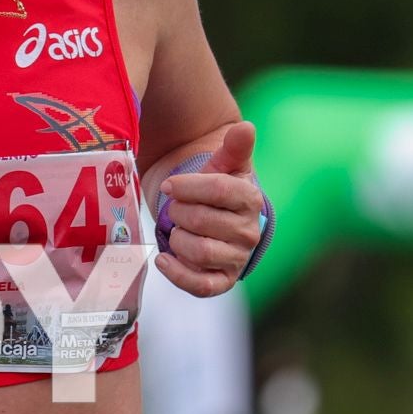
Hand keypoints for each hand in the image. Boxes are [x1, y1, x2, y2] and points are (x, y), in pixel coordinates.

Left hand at [154, 121, 263, 297]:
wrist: (213, 217)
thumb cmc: (216, 188)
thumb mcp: (224, 164)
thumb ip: (234, 147)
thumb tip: (246, 127)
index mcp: (250, 199)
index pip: (219, 190)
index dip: (188, 187)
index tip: (170, 185)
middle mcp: (248, 232)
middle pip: (201, 221)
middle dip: (178, 211)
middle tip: (174, 208)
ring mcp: (236, 258)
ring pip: (199, 251)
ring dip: (177, 238)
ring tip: (175, 229)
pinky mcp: (221, 281)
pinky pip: (202, 286)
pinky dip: (178, 274)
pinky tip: (163, 259)